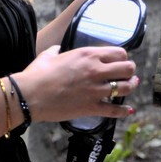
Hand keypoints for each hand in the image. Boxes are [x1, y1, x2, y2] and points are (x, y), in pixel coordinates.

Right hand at [16, 45, 139, 121]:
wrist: (30, 95)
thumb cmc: (37, 74)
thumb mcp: (49, 55)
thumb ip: (58, 50)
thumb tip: (57, 50)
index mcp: (88, 55)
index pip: (119, 53)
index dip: (122, 57)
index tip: (119, 61)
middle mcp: (96, 70)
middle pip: (127, 68)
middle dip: (129, 71)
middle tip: (127, 74)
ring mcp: (96, 90)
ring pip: (125, 87)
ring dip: (130, 86)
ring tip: (131, 86)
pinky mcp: (91, 107)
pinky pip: (114, 110)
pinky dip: (124, 111)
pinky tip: (129, 110)